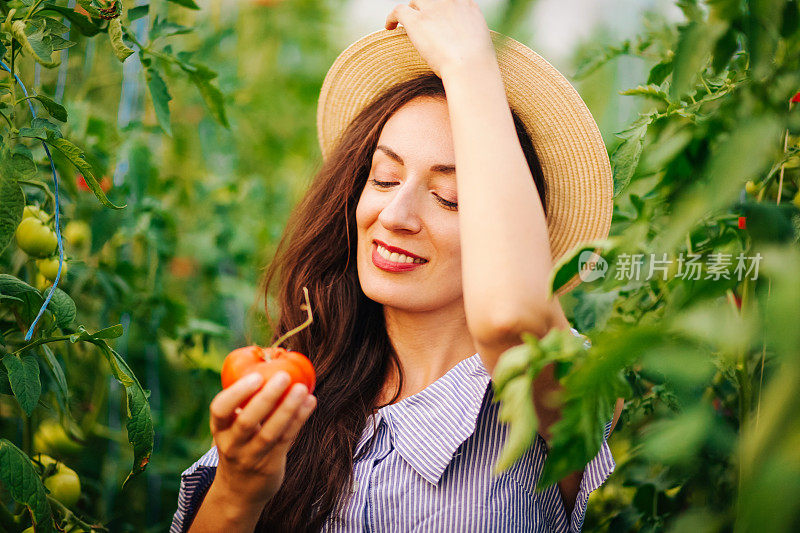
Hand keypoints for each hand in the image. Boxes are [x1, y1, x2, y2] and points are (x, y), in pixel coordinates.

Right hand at [208, 371, 316, 505]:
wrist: (239, 490)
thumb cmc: (241, 443)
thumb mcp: (233, 426)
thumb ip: (246, 401)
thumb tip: (272, 358)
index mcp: (219, 428)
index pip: (219, 409)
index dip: (237, 393)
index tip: (256, 376)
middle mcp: (232, 445)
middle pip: (247, 422)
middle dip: (266, 398)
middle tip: (284, 376)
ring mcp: (251, 457)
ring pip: (270, 433)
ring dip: (288, 409)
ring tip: (303, 388)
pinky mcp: (270, 466)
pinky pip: (286, 440)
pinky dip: (299, 419)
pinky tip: (311, 401)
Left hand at [385, 0, 496, 78]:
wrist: (469, 67)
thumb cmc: (477, 65)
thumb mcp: (480, 43)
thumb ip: (469, 38)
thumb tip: (464, 49)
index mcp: (467, 4)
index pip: (450, 0)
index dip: (441, 10)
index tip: (438, 20)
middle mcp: (449, 1)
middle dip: (426, 8)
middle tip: (422, 23)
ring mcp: (432, 9)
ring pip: (415, 1)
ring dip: (411, 12)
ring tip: (405, 25)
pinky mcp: (417, 21)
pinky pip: (398, 10)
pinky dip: (391, 17)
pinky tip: (389, 27)